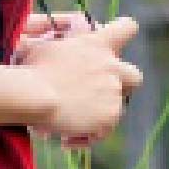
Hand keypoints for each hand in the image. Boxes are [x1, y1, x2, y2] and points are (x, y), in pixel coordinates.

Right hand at [20, 15, 141, 146]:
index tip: (113, 42)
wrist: (36, 94)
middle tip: (98, 95)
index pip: (127, 27)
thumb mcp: (45, 47)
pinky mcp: (110, 116)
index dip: (123, 33)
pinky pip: (103, 131)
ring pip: (116, 109)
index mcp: (98, 44)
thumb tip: (50, 39)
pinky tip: (66, 140)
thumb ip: (59, 45)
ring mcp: (113, 92)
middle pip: (135, 77)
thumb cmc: (33, 68)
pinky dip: (87, 136)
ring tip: (68, 125)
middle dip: (122, 87)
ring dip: (96, 115)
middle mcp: (112, 67)